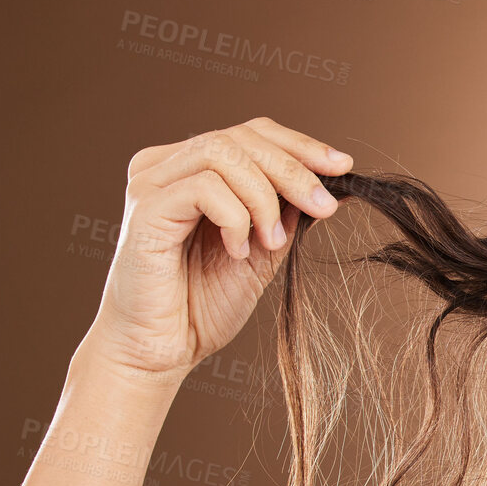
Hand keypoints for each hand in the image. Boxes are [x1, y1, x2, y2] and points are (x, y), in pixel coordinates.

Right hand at [81, 116, 352, 378]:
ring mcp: (150, 185)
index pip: (249, 133)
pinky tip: (237, 251)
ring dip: (264, 197)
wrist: (163, 352)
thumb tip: (327, 181)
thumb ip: (283, 214)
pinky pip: (204, 187)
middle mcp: (164, 167)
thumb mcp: (261, 253)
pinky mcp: (145, 209)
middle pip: (240, 137)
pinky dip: (234, 217)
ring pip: (223, 154)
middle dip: (292, 170)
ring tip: (270, 243)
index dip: (298, 145)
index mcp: (190, 169)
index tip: (341, 166)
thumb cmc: (201, 307)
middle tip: (323, 207)